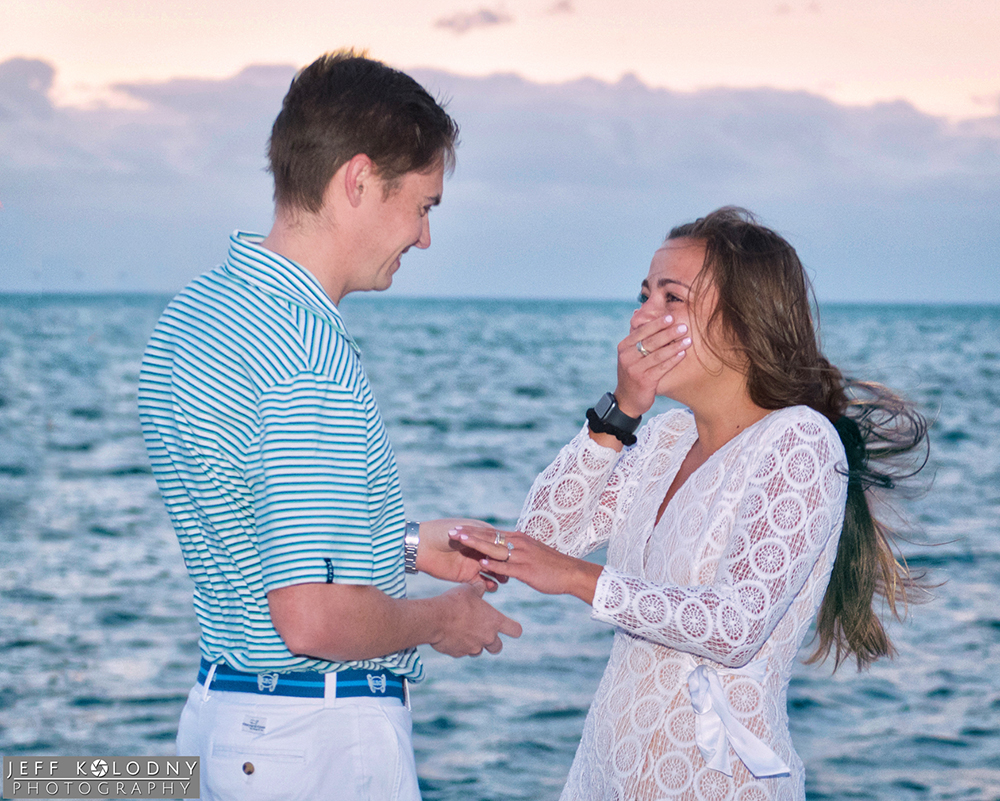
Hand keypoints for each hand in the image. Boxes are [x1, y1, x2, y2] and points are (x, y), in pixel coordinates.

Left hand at [415, 518, 507, 589]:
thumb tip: (499, 542)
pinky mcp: (465, 576)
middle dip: (505, 565)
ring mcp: (472, 563)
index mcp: (479, 536)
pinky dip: (488, 585)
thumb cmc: (442, 532)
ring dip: (499, 576)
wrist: (421, 546)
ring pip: (492, 572)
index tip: (512, 554)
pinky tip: (491, 587)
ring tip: (502, 580)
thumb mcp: (465, 529)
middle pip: (497, 559)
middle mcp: (478, 550)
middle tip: (510, 570)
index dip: (505, 549)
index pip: (497, 543)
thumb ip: (482, 536)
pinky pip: (480, 583)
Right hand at [431, 582, 521, 656]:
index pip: (515, 630)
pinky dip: (459, 646)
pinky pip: (462, 652)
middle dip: (492, 642)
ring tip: (462, 631)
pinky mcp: (459, 654)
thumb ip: (479, 589)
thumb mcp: (469, 589)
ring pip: (479, 651)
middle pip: (498, 647)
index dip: (513, 628)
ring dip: (474, 644)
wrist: (435, 619)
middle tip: (482, 632)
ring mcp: (473, 647)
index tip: (509, 626)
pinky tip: (450, 635)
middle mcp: (487, 637)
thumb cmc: (454, 601)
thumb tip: (482, 585)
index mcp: (494, 621)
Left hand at [448, 525, 602, 604]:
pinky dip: (493, 564)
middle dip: (469, 534)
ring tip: (459, 541)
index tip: (457, 528)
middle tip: (451, 532)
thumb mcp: (531, 553)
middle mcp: (518, 543)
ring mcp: (522, 555)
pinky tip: (481, 562)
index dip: (473, 530)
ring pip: (494, 548)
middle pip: (489, 536)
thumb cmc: (551, 565)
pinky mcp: (526, 569)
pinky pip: (506, 566)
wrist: (570, 573)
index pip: (491, 532)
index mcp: (518, 538)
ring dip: (476, 544)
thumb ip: (517, 551)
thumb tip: (504, 553)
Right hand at [614, 314, 689, 417]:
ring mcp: (635, 370)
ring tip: (688, 339)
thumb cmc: (634, 372)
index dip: (657, 324)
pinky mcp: (644, 381)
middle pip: (651, 342)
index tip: (671, 317)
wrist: (627, 399)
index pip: (641, 332)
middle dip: (669, 333)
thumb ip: (639, 338)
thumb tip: (641, 312)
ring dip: (675, 346)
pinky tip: (683, 354)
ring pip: (658, 355)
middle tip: (683, 327)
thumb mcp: (631, 355)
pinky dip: (673, 360)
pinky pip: (662, 368)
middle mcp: (627, 357)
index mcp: (624, 347)